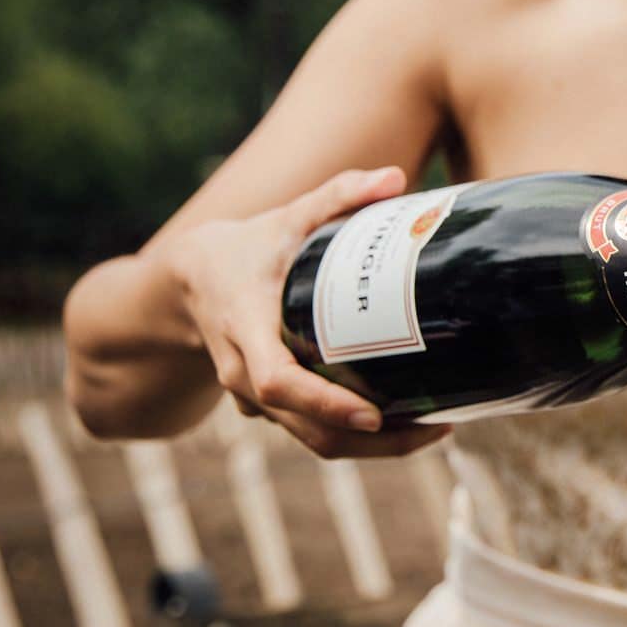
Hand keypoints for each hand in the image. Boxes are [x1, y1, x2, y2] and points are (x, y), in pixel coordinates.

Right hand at [161, 167, 451, 458]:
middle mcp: (245, 374)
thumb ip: (337, 195)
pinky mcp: (272, 405)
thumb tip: (394, 178)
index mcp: (244, 330)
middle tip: (435, 429)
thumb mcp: (286, 216)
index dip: (323, 403)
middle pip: (306, 429)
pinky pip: (312, 432)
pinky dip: (356, 437)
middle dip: (372, 442)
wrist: (191, 279)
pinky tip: (407, 423)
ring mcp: (256, 397)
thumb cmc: (247, 246)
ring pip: (312, 440)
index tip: (372, 414)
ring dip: (372, 448)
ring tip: (434, 430)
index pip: (279, 382)